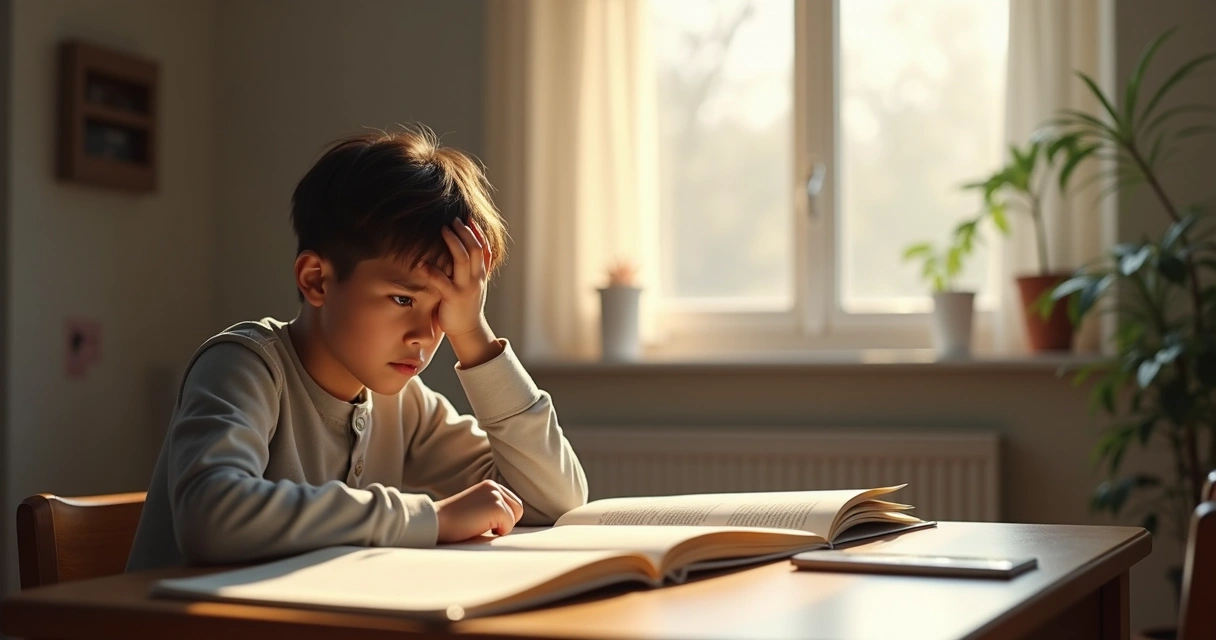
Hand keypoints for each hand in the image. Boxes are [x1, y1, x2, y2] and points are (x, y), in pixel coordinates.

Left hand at [427, 219, 490, 338]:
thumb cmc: (468, 305)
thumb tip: (477, 251)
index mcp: (480, 274)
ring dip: (453, 242)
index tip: (467, 217)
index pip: (483, 248)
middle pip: (475, 249)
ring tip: (443, 229)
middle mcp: (476, 278)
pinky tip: (421, 263)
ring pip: (463, 260)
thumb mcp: (476, 284)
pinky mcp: (453, 298)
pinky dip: (432, 271)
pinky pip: (442, 282)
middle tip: (453, 219)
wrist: (468, 330)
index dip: (477, 231)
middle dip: (464, 232)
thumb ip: (478, 268)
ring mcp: (465, 287)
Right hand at [434, 479, 524, 541]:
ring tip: (479, 526)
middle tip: (481, 526)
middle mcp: (494, 487)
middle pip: (518, 509)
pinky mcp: (497, 507)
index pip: (512, 504)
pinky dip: (497, 533)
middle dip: (505, 522)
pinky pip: (508, 526)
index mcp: (490, 486)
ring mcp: (496, 496)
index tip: (482, 521)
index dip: (502, 518)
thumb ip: (491, 508)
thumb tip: (512, 520)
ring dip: (501, 527)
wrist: (436, 522)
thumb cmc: (453, 522)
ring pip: (515, 517)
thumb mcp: (476, 508)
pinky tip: (478, 528)